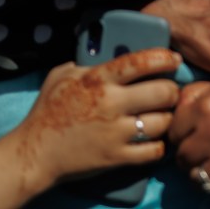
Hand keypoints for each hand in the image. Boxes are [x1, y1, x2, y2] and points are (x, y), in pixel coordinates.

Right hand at [14, 48, 181, 186]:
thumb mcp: (63, 75)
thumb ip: (89, 63)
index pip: (141, 61)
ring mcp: (116, 132)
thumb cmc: (48, 110)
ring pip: (163, 121)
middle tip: (169, 92)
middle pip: (163, 92)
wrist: (34, 152)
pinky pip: (154, 150)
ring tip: (161, 115)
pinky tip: (154, 140)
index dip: (164, 58)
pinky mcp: (117, 157)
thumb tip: (111, 52)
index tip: (174, 59)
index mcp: (98, 79)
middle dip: (171, 90)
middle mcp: (111, 104)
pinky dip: (159, 146)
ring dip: (166, 118)